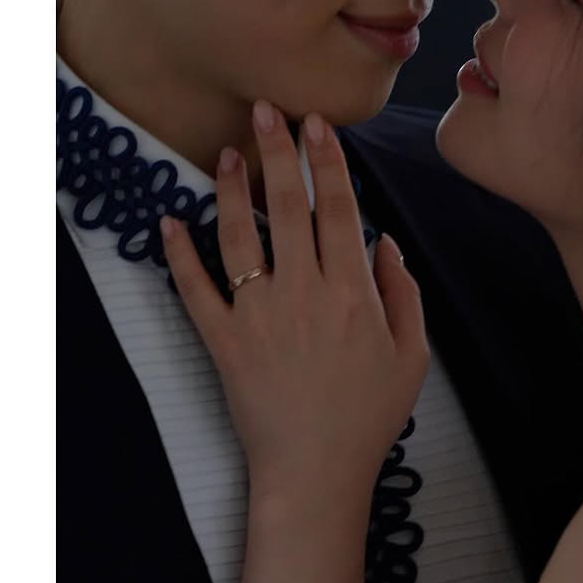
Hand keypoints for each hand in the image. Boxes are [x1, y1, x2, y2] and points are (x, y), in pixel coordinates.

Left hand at [163, 100, 428, 502]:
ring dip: (234, 189)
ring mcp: (259, 315)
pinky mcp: (224, 341)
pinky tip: (170, 222)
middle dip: (278, 153)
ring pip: (241, 236)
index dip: (328, 163)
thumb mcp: (412, 356)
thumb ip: (402, 294)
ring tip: (227, 153)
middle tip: (266, 111)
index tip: (318, 126)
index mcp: (353, 293)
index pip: (339, 211)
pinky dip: (180, 255)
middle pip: (291, 208)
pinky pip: (196, 290)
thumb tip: (385, 242)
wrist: (316, 471)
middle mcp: (304, 292)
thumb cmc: (370, 416)